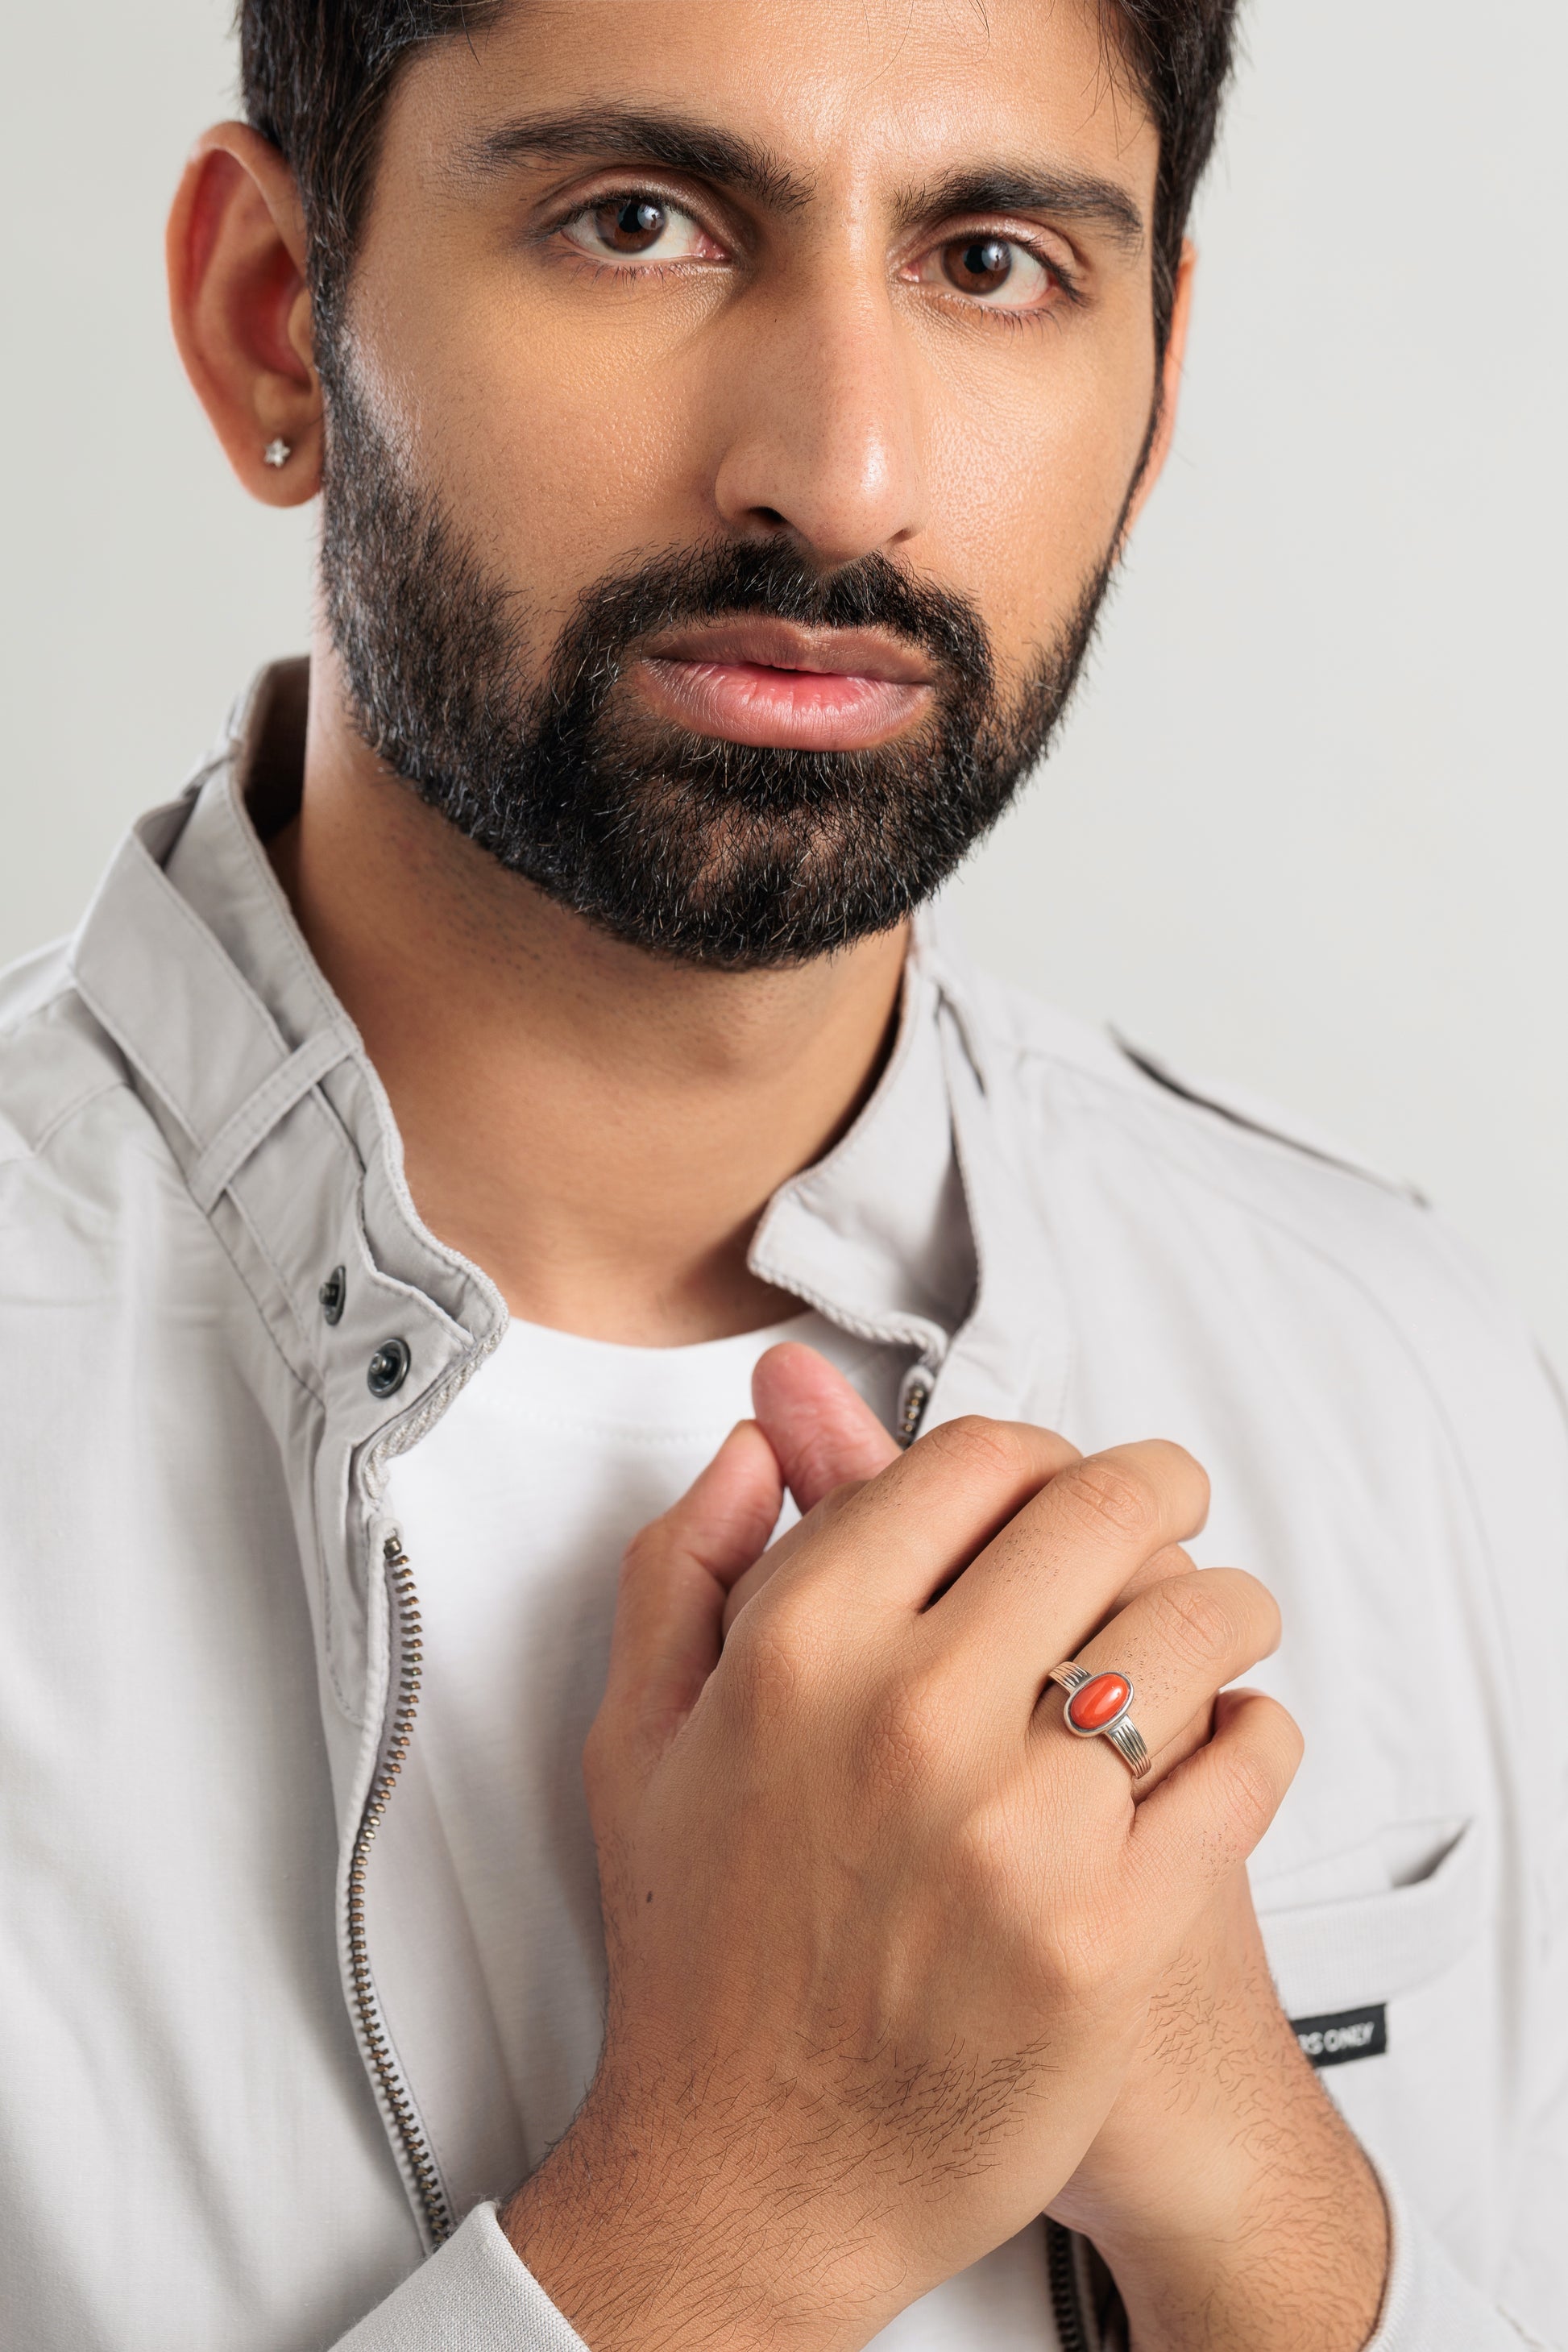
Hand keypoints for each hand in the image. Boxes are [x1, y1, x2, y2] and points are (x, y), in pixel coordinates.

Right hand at [740, 1357, 1386, 2350]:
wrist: (759, 2178)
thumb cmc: (701, 1953)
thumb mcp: (639, 1739)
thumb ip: (688, 1562)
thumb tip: (762, 1434)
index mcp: (799, 1647)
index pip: (978, 1460)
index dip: (1037, 1455)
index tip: (1060, 1480)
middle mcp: (911, 1717)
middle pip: (1103, 1515)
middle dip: (1154, 1494)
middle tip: (1169, 1513)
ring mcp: (1020, 1830)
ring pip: (1197, 1625)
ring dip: (1225, 1610)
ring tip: (1219, 1628)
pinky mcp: (1111, 1938)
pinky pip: (1244, 1767)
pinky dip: (1257, 1736)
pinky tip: (1231, 1738)